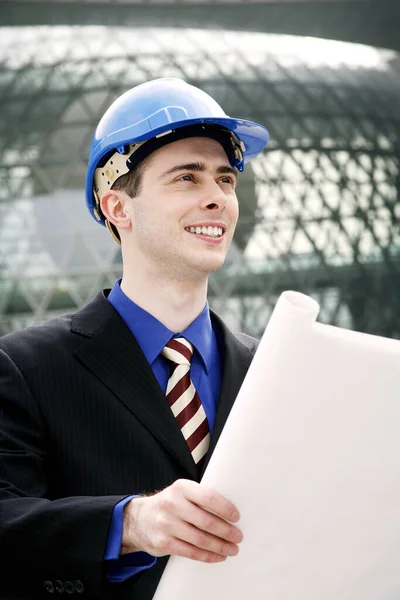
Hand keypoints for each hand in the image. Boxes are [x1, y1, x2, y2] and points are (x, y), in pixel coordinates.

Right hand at [121, 479, 242, 562]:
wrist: (140, 518)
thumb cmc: (170, 504)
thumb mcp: (181, 492)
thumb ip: (200, 497)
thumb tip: (230, 512)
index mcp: (181, 488)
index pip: (208, 497)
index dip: (225, 508)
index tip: (236, 517)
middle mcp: (172, 504)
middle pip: (207, 522)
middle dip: (227, 531)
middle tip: (238, 536)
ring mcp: (166, 524)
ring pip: (200, 540)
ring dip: (220, 546)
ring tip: (232, 549)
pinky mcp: (163, 543)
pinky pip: (191, 552)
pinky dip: (208, 556)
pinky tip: (218, 556)